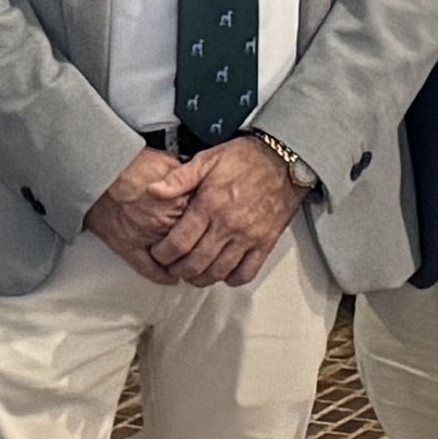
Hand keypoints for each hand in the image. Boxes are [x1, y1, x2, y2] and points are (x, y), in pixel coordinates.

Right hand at [80, 151, 198, 270]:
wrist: (99, 169)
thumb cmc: (129, 165)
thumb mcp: (169, 164)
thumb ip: (187, 179)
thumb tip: (200, 185)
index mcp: (180, 203)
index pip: (206, 222)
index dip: (209, 225)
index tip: (213, 227)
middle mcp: (166, 223)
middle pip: (193, 243)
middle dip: (199, 244)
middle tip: (205, 245)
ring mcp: (147, 238)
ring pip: (174, 259)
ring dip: (183, 262)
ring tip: (190, 262)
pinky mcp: (127, 247)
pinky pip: (149, 269)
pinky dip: (161, 276)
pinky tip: (170, 277)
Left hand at [150, 138, 305, 286]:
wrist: (284, 160)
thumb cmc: (246, 159)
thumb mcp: (206, 160)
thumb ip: (178, 179)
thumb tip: (153, 190)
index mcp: (209, 205)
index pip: (179, 242)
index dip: (163, 254)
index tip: (158, 253)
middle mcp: (228, 225)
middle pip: (196, 263)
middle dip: (178, 270)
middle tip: (172, 267)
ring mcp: (248, 237)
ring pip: (219, 272)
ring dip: (201, 279)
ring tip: (192, 274)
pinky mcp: (265, 243)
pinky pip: (246, 273)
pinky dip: (231, 279)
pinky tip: (223, 273)